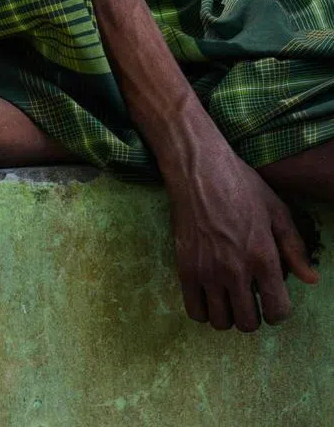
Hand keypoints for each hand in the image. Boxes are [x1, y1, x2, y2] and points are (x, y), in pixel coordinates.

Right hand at [166, 143, 318, 330]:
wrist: (197, 171)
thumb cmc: (240, 186)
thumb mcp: (277, 211)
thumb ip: (295, 248)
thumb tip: (311, 279)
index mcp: (263, 257)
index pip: (277, 311)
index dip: (279, 313)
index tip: (273, 304)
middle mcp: (235, 270)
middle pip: (248, 323)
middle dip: (253, 317)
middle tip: (249, 300)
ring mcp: (207, 271)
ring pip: (220, 322)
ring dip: (227, 316)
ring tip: (228, 299)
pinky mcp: (184, 268)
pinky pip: (193, 310)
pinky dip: (203, 311)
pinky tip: (208, 297)